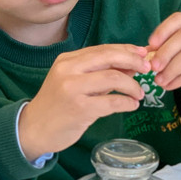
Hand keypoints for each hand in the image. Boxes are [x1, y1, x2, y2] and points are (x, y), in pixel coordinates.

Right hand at [18, 45, 149, 159]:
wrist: (33, 130)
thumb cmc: (58, 106)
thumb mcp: (75, 83)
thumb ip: (100, 73)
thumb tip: (132, 65)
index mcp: (67, 60)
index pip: (102, 49)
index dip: (126, 50)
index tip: (143, 54)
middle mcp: (68, 70)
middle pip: (109, 57)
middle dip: (133, 61)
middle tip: (147, 69)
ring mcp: (72, 89)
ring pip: (112, 78)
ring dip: (132, 85)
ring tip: (139, 94)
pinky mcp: (78, 109)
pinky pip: (111, 102)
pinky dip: (126, 103)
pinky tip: (132, 105)